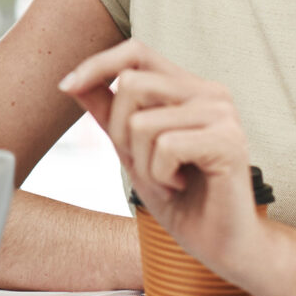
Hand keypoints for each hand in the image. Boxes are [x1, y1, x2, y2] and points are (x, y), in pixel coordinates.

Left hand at [57, 40, 259, 272]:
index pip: (136, 51)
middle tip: (146, 166)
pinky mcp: (229, 141)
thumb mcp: (133, 152)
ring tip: (169, 181)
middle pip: (130, 84)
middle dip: (120, 134)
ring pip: (142, 122)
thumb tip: (73, 81)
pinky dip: (161, 176)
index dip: (97, 64)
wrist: (222, 244)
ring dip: (142, 164)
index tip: (66, 86)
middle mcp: (210, 92)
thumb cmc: (181, 199)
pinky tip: (182, 186)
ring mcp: (223, 114)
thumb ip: (109, 114)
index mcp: (189, 88)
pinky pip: (166, 147)